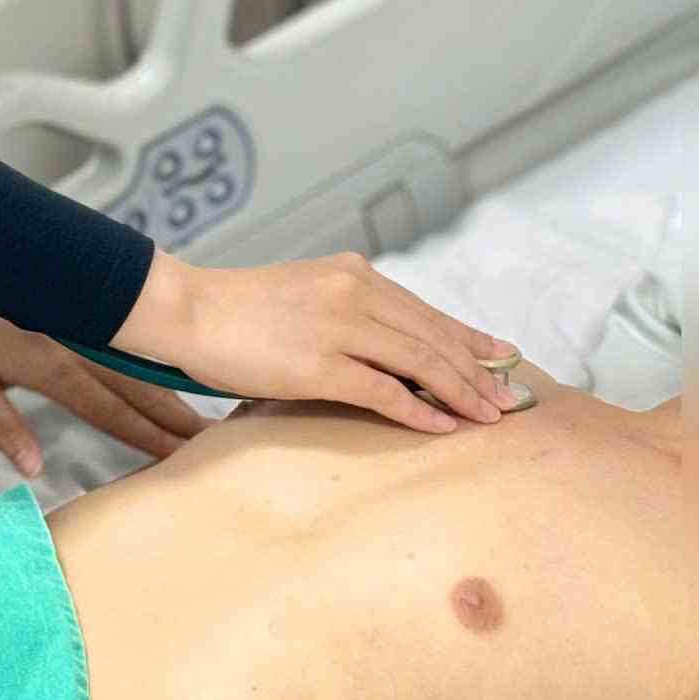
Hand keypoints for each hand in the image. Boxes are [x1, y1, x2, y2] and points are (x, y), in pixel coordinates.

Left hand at [0, 293, 206, 479]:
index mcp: (54, 367)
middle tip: (216, 437)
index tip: (180, 456)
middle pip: (140, 386)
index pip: (110, 411)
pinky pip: (133, 322)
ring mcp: (89, 315)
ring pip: (143, 355)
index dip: (146, 436)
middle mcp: (82, 341)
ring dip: (175, 381)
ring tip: (209, 400)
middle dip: (177, 414)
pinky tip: (179, 348)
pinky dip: (160, 342)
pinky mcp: (89, 291)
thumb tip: (36, 469)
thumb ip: (3, 425)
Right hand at [113, 250, 518, 433]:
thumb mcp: (306, 293)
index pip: (426, 311)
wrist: (187, 310)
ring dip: (461, 392)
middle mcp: (355, 292)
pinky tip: (443, 426)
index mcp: (354, 273)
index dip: (469, 338)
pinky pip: (385, 391)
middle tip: (510, 397)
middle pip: (434, 336)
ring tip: (489, 417)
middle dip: (478, 370)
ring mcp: (339, 327)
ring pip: (420, 362)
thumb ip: (347, 307)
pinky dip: (420, 411)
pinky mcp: (319, 365)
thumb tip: (386, 342)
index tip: (502, 357)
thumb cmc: (240, 309)